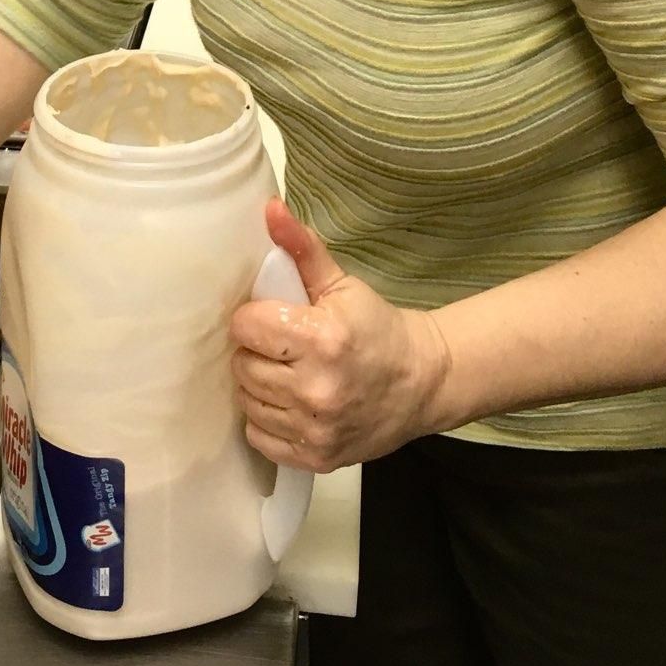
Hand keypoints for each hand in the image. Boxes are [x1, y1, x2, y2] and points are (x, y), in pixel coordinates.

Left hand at [230, 200, 453, 472]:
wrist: (422, 383)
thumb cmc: (376, 328)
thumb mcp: (342, 284)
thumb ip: (302, 248)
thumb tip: (269, 209)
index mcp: (321, 339)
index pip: (246, 326)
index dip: (253, 318)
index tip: (270, 317)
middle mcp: (316, 388)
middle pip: (243, 365)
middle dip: (256, 351)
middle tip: (279, 346)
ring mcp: (316, 428)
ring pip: (247, 401)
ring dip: (259, 386)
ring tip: (284, 373)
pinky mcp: (316, 457)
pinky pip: (259, 437)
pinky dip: (267, 419)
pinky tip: (288, 403)